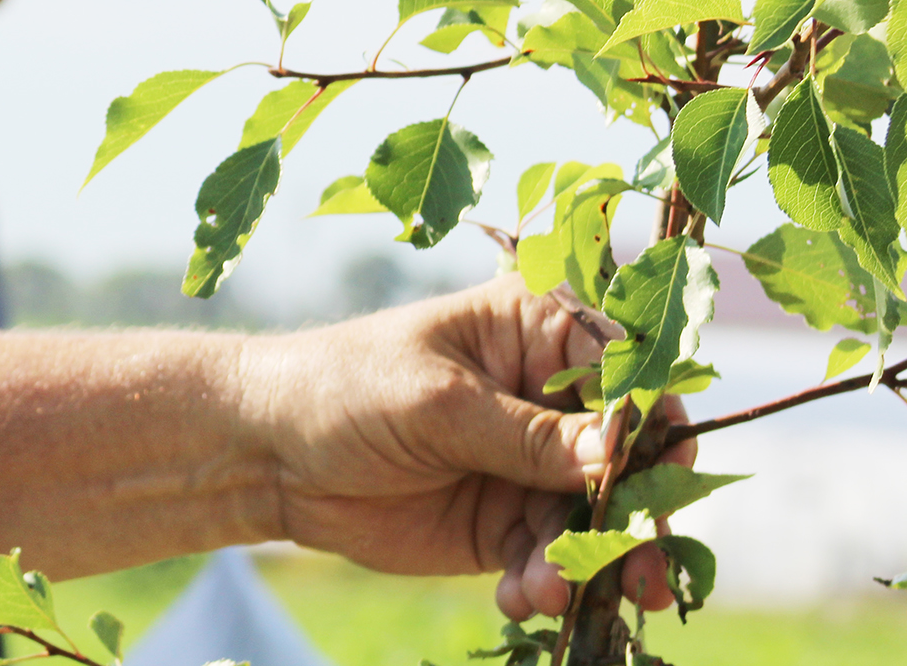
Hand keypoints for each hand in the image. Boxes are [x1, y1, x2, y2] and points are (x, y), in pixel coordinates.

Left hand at [241, 275, 690, 618]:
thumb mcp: (438, 404)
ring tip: (555, 593)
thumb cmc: (345, 388)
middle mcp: (548, 399)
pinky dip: (547, 584)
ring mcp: (532, 466)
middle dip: (637, 517)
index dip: (654, 424)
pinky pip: (553, 559)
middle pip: (627, 459)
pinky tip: (522, 599)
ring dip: (589, 564)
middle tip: (644, 574)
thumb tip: (619, 456)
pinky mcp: (508, 523)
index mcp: (537, 332)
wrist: (271, 453)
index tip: (659, 476)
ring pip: (596, 520)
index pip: (625, 373)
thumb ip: (528, 436)